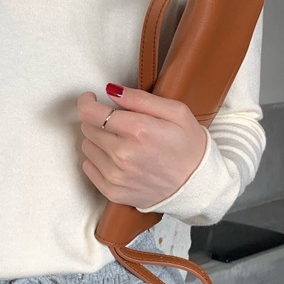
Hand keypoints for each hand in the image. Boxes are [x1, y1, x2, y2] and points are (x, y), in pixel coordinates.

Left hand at [77, 83, 207, 208]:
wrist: (197, 187)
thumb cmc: (189, 147)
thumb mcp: (176, 112)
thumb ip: (140, 98)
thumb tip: (111, 90)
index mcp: (138, 130)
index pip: (91, 112)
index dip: (86, 102)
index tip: (91, 98)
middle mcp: (123, 154)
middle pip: (87, 128)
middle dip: (98, 120)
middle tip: (118, 123)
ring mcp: (116, 176)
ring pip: (87, 147)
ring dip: (98, 140)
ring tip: (120, 142)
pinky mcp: (113, 192)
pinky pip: (89, 168)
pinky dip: (98, 160)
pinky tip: (117, 159)